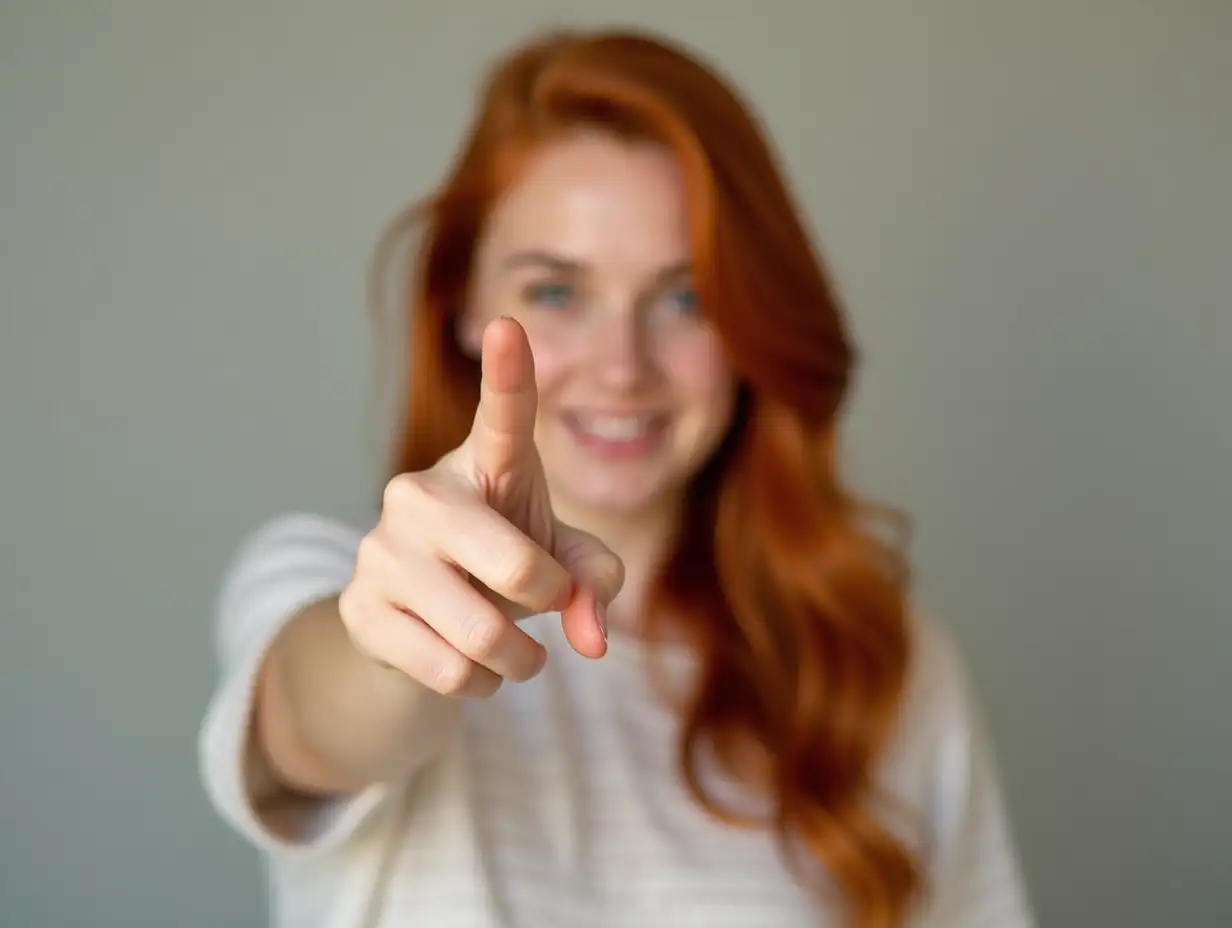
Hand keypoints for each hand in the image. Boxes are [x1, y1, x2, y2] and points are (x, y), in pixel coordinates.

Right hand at [339, 316, 623, 698]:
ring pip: (482, 634)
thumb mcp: (562, 560)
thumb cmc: (502, 566)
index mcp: (483, 463)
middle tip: (541, 602)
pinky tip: (466, 665)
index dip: (507, 371)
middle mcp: (422, 492)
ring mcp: (381, 549)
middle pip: (517, 568)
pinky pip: (448, 671)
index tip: (508, 323)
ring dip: (518, 659)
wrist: (415, 620)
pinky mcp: (358, 607)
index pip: (501, 413)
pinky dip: (478, 684)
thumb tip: (591, 637)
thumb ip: (596, 580)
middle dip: (547, 602)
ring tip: (510, 649)